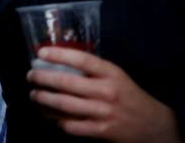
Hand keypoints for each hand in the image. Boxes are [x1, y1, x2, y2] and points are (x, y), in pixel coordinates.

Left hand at [28, 47, 181, 141]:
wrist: (153, 125)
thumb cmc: (128, 96)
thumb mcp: (116, 76)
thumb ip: (93, 70)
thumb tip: (58, 62)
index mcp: (111, 74)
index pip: (82, 60)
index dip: (59, 55)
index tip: (40, 52)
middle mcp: (107, 92)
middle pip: (67, 83)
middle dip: (42, 79)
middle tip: (30, 75)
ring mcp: (103, 113)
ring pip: (64, 105)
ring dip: (43, 99)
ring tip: (34, 95)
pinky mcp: (101, 131)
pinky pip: (70, 125)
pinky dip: (55, 120)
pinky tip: (48, 115)